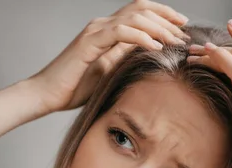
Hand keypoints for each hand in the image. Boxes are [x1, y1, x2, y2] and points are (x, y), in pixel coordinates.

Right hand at [30, 0, 188, 112]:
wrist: (46, 95)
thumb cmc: (74, 88)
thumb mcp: (109, 72)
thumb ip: (125, 58)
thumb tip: (151, 53)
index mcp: (107, 31)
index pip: (140, 13)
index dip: (164, 15)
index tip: (182, 28)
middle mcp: (102, 25)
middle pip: (141, 8)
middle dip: (167, 17)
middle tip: (184, 32)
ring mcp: (95, 31)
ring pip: (134, 17)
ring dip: (159, 27)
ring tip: (174, 40)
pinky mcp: (88, 42)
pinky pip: (121, 32)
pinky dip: (141, 37)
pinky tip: (155, 47)